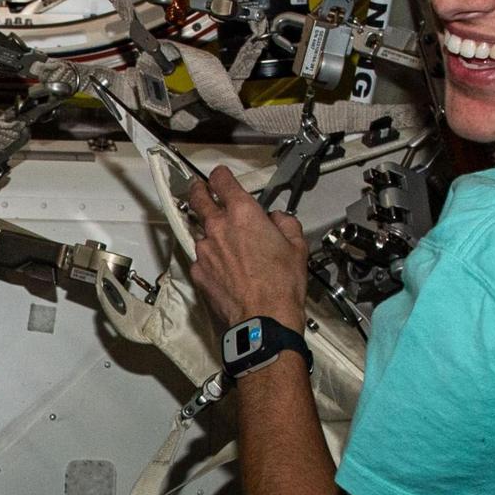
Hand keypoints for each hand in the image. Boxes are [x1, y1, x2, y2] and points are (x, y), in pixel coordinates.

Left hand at [183, 166, 309, 333]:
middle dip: (198, 191)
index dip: (220, 176)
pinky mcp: (198, 271)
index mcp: (243, 213)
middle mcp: (218, 227)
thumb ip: (285, 224)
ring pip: (201, 232)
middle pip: (198, 198)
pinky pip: (201, 258)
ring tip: (223, 243)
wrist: (264, 318)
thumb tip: (278, 219)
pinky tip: (224, 269)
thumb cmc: (281, 284)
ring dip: (209, 232)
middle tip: (201, 191)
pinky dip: (210, 259)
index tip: (221, 178)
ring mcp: (205, 249)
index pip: (221, 181)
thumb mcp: (296, 247)